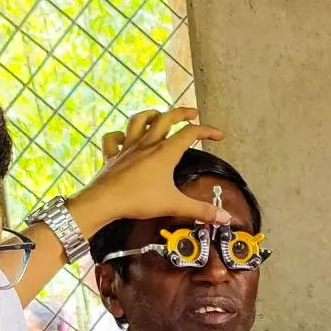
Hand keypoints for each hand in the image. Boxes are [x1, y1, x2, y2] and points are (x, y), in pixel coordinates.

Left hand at [72, 107, 228, 230]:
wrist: (104, 201)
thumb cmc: (138, 200)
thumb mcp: (174, 205)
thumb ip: (201, 210)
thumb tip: (225, 218)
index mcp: (165, 152)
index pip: (191, 133)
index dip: (208, 131)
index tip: (218, 135)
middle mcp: (147, 144)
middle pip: (166, 118)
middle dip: (182, 112)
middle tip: (192, 113)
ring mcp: (128, 147)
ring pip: (139, 120)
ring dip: (151, 114)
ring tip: (159, 115)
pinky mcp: (112, 155)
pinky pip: (113, 138)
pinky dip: (119, 134)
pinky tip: (123, 137)